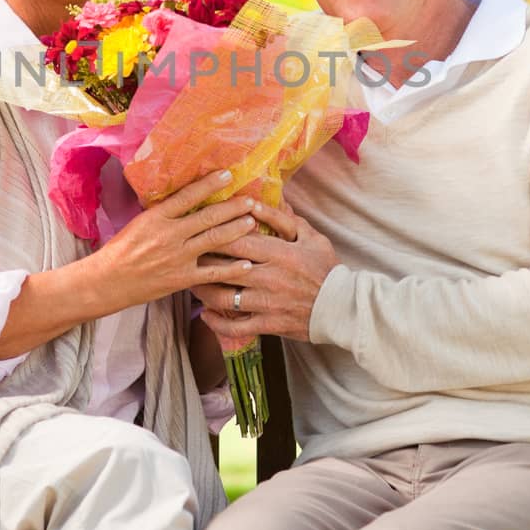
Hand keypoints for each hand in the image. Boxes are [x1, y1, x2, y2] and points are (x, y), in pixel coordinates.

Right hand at [90, 169, 262, 313]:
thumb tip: (185, 199)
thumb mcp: (138, 223)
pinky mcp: (181, 279)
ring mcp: (177, 257)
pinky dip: (231, 268)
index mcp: (156, 217)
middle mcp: (169, 235)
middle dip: (232, 207)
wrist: (106, 281)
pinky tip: (247, 263)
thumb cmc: (120, 250)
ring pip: (213, 240)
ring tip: (252, 221)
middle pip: (207, 217)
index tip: (227, 175)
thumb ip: (163, 213)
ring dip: (236, 230)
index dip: (209, 184)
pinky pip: (212, 273)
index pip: (187, 196)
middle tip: (251, 200)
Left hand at [196, 201, 337, 344]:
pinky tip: (205, 315)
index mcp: (278, 253)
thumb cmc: (326, 269)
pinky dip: (217, 323)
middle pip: (223, 266)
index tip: (199, 229)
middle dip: (201, 260)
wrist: (342, 307)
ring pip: (223, 298)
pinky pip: (235, 326)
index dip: (214, 233)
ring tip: (192, 284)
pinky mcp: (268, 324)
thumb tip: (257, 202)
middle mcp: (268, 277)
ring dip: (203, 291)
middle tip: (186, 255)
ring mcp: (266, 303)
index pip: (237, 240)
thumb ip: (283, 219)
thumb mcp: (310, 238)